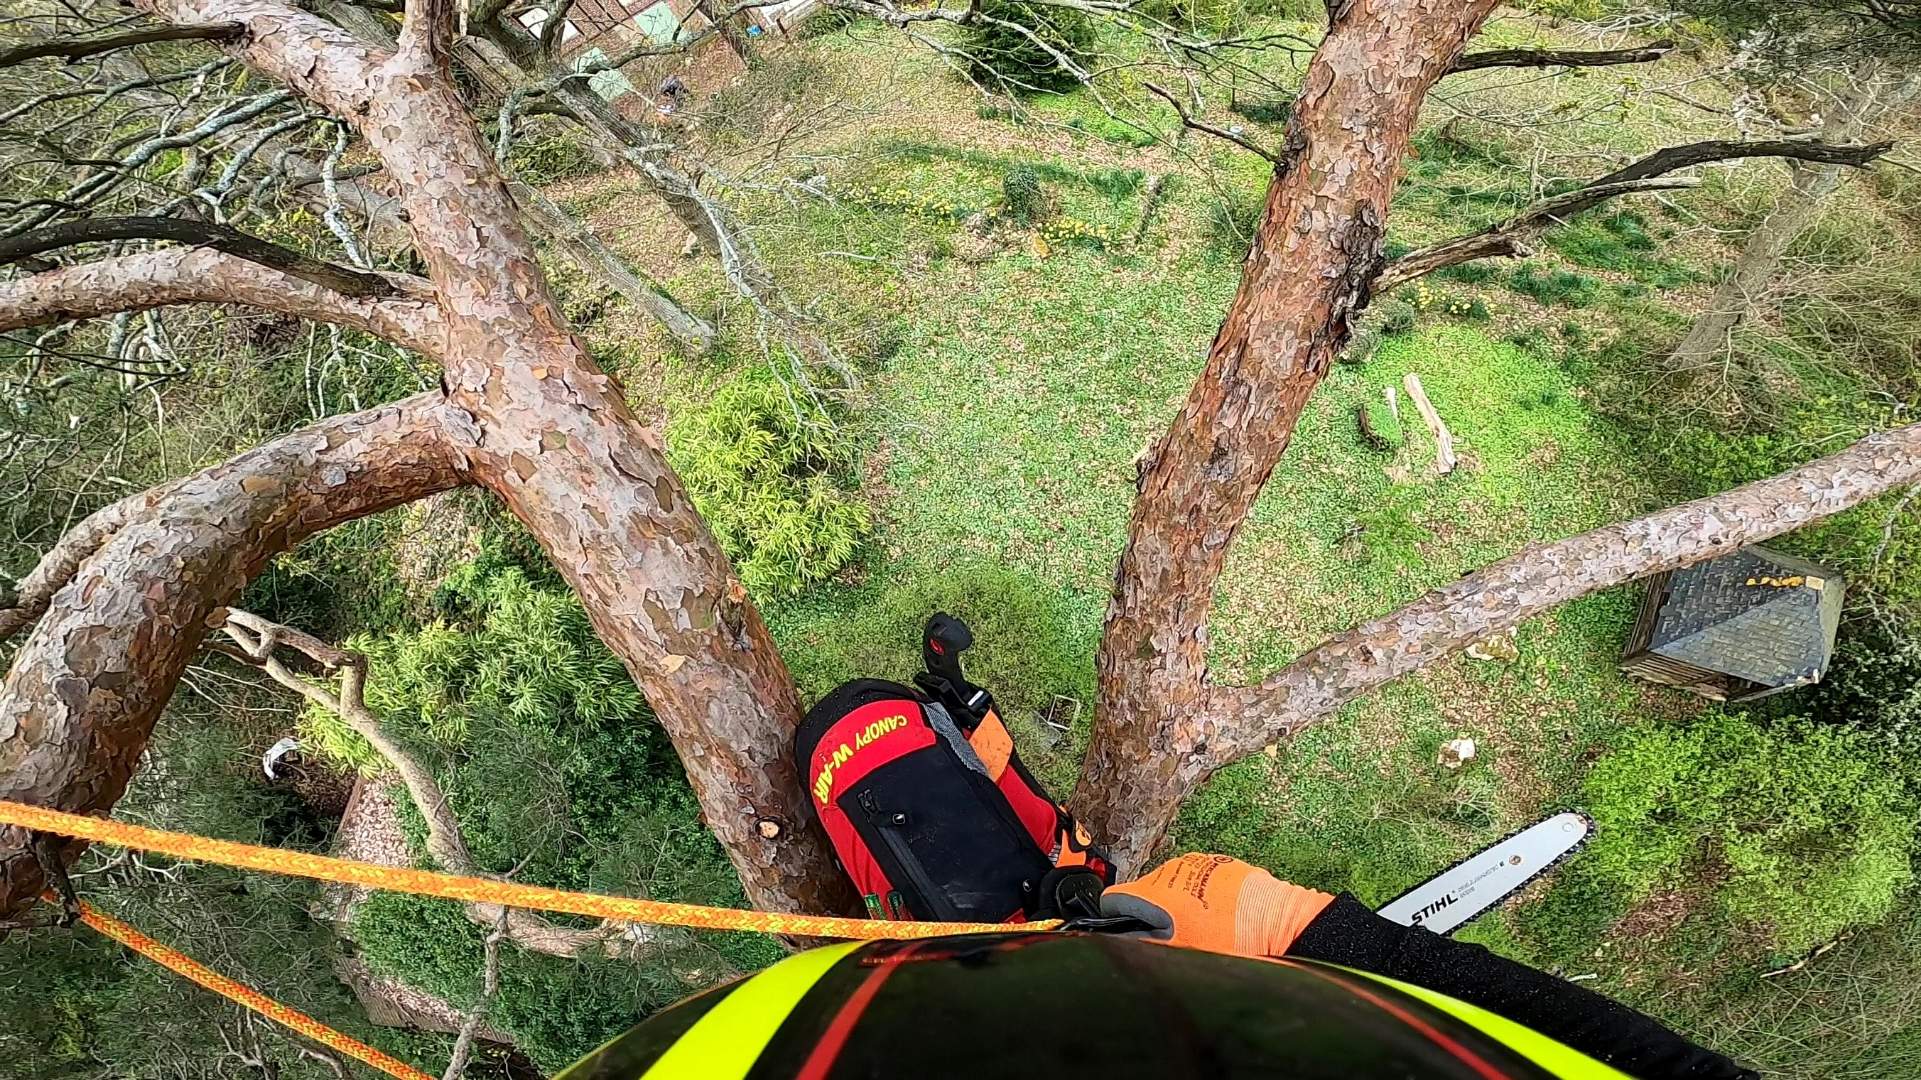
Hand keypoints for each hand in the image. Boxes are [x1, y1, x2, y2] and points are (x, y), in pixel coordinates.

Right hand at [1099, 853, 1333, 957]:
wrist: (1280, 921)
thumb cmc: (1233, 939)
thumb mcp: (1180, 951)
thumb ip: (1142, 944)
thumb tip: (1119, 941)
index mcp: (1155, 892)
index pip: (1112, 899)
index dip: (1112, 919)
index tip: (1120, 932)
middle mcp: (1171, 870)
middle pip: (1141, 891)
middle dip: (1148, 913)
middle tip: (1168, 938)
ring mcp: (1196, 863)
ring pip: (1170, 884)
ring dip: (1174, 904)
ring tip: (1198, 928)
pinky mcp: (1218, 863)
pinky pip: (1197, 879)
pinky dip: (1198, 895)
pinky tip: (1216, 915)